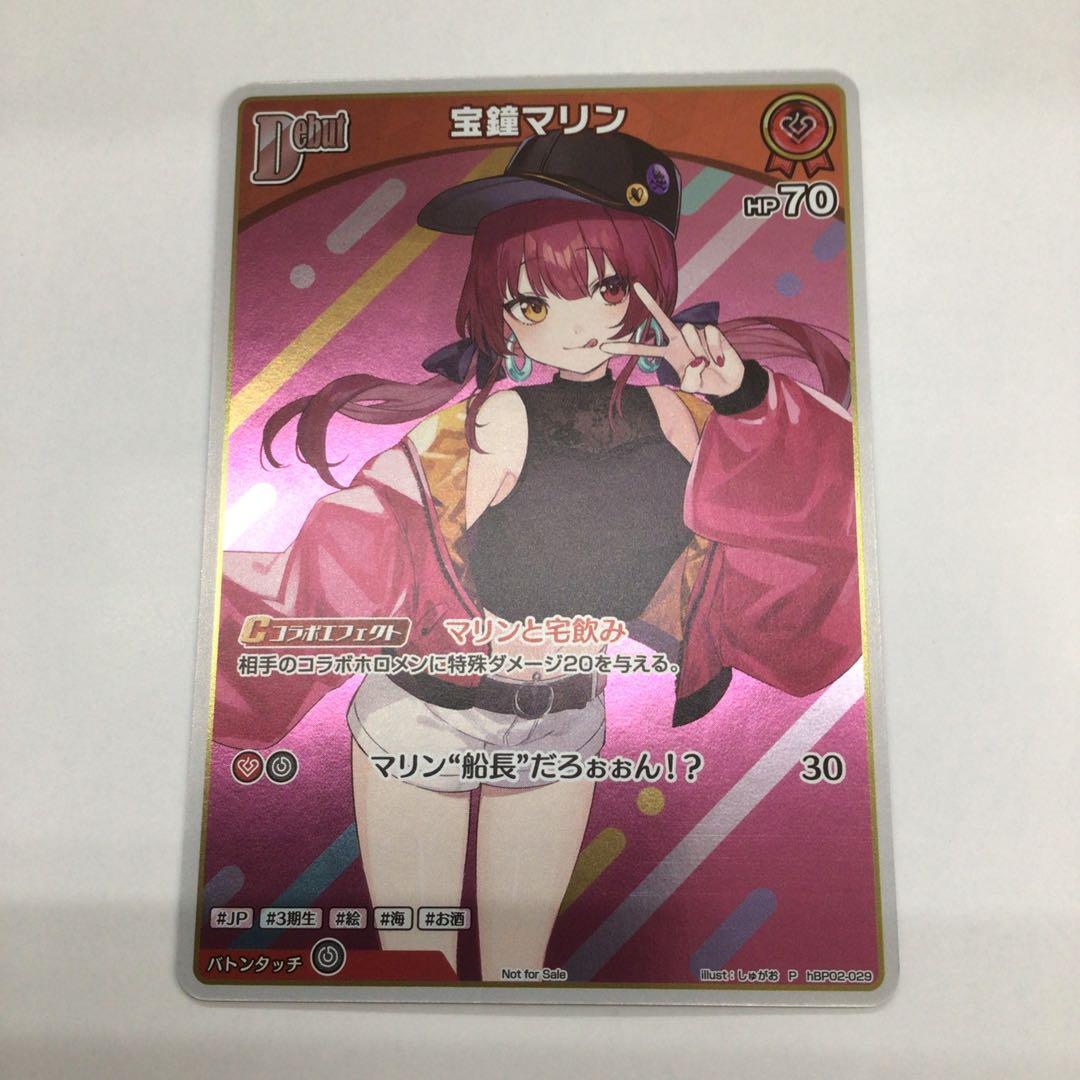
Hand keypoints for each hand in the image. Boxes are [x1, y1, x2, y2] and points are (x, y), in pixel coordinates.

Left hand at [601, 283, 744, 395]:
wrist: (728, 383)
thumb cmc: (706, 383)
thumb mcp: (693, 386)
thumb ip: (691, 377)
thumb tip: (697, 360)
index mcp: (668, 353)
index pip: (643, 349)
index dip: (626, 348)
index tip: (604, 347)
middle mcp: (678, 339)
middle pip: (662, 318)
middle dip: (650, 303)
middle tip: (637, 287)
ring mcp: (694, 334)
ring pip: (689, 331)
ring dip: (699, 350)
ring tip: (708, 363)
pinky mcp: (711, 331)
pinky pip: (709, 335)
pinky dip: (715, 350)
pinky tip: (719, 359)